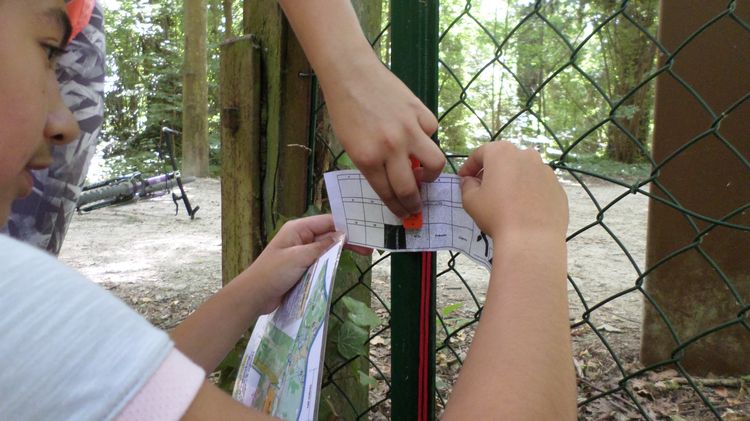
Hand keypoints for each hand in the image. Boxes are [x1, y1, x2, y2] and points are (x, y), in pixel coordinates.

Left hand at [241, 215, 370, 314]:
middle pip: (329, 235)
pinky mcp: (302, 267)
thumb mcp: (298, 258)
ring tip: (363, 254)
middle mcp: (301, 238)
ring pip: (327, 249)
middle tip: (368, 248)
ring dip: (342, 251)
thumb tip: (342, 236)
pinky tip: (345, 264)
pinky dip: (332, 262)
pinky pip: (321, 261)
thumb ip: (321, 246)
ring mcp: (301, 253)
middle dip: (348, 239)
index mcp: (298, 229)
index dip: (346, 226)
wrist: (254, 296)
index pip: (327, 222)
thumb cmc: (272, 273)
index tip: (365, 232)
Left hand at [323, 57, 445, 217]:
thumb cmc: (345, 110)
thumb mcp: (350, 145)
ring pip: (434, 164)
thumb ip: (372, 165)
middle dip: (415, 203)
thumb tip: (395, 181)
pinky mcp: (420, 112)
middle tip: (416, 205)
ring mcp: (408, 130)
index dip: (398, 208)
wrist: (351, 74)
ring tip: (424, 172)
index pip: (388, 194)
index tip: (405, 215)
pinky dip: (427, 138)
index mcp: (367, 159)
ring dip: (431, 174)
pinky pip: (432, 133)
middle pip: (411, 188)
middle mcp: (390, 148)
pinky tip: (417, 136)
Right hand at [458, 142, 567, 240]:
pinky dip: (530, 193)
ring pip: (524, 172)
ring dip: (513, 181)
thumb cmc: (496, 215)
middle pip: (505, 159)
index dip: (469, 166)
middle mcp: (527, 156)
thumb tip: (470, 181)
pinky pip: (539, 186)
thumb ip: (467, 185)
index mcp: (502, 153)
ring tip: (506, 200)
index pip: (481, 153)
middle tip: (484, 188)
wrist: (531, 239)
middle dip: (493, 171)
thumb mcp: (471, 200)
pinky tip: (524, 210)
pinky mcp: (558, 188)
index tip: (463, 178)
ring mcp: (546, 171)